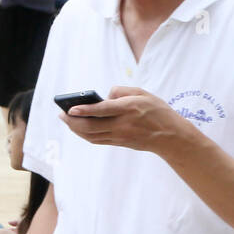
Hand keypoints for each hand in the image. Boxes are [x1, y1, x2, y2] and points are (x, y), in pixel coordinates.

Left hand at [59, 86, 182, 154]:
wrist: (171, 136)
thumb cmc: (157, 111)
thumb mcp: (143, 93)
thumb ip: (122, 90)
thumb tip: (105, 96)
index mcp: (128, 109)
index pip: (102, 110)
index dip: (84, 110)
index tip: (70, 108)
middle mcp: (122, 124)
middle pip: (91, 126)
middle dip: (73, 121)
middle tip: (62, 114)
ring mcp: (120, 136)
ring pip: (91, 135)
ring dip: (76, 129)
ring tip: (67, 120)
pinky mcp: (120, 143)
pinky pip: (97, 140)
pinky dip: (85, 135)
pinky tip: (80, 128)